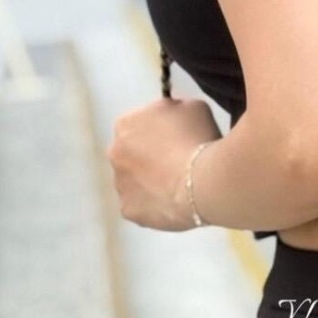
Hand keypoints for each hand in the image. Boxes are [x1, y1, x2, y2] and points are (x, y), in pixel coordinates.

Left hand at [106, 97, 221, 230]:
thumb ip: (175, 109)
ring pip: (136, 181)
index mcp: (126, 123)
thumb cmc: (198, 138)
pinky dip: (157, 203)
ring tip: (182, 184)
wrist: (203, 181)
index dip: (162, 130)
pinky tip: (178, 201)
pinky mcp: (129, 211)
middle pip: (133, 153)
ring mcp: (119, 185)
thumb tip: (172, 116)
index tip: (181, 137)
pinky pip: (143, 205)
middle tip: (181, 161)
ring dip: (153, 180)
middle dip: (152, 156)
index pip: (140, 124)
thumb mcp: (193, 106)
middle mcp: (114, 153)